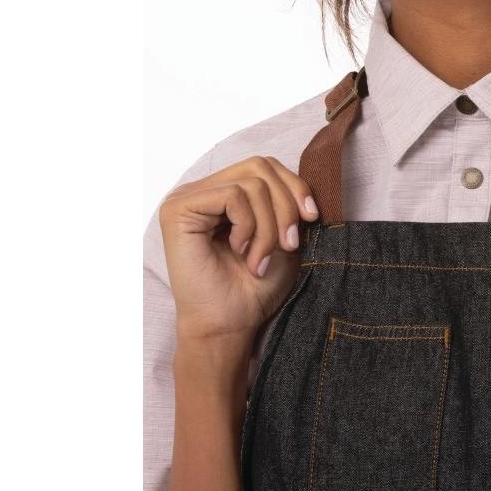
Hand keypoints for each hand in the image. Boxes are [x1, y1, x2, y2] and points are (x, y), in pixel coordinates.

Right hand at [159, 156, 318, 345]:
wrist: (230, 325)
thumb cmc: (254, 289)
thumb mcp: (283, 238)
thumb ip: (287, 204)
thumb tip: (303, 180)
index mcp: (224, 195)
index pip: (264, 165)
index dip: (294, 186)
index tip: (312, 219)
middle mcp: (202, 191)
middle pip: (259, 166)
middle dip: (285, 205)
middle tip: (289, 245)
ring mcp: (187, 199)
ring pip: (250, 182)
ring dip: (268, 225)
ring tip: (260, 259)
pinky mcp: (178, 210)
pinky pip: (231, 195)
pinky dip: (248, 226)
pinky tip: (240, 252)